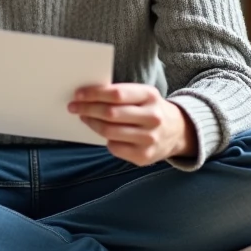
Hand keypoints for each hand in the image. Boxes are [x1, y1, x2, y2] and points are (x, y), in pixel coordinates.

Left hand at [68, 83, 197, 165]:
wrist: (177, 132)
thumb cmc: (150, 109)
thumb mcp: (143, 95)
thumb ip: (120, 94)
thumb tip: (87, 96)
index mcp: (150, 96)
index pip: (117, 94)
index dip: (94, 94)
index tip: (78, 94)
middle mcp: (152, 117)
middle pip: (111, 113)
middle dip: (87, 109)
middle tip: (73, 107)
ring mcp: (149, 139)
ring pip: (110, 131)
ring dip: (91, 123)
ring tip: (84, 117)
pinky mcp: (144, 156)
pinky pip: (115, 147)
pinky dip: (105, 140)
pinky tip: (103, 133)